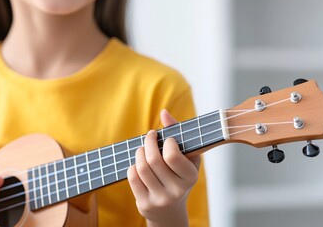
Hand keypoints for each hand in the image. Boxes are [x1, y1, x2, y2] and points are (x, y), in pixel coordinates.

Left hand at [127, 109, 200, 226]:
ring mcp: (160, 199)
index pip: (172, 156)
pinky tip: (139, 164)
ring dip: (139, 152)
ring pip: (141, 168)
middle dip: (148, 142)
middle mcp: (176, 190)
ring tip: (143, 149)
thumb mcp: (187, 157)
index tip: (167, 139)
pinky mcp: (145, 204)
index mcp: (190, 177)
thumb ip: (178, 132)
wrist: (170, 210)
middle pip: (153, 160)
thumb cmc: (180, 176)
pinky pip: (132, 177)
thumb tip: (163, 112)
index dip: (167, 143)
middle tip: (149, 136)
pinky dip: (133, 166)